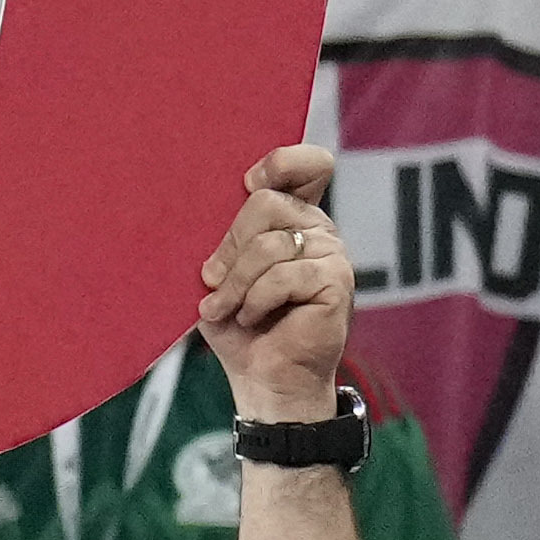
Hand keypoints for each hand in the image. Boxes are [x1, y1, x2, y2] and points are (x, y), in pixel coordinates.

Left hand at [198, 139, 351, 424]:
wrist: (263, 377)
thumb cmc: (239, 325)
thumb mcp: (220, 273)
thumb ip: (221, 236)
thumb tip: (202, 209)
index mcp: (293, 216)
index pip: (307, 164)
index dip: (279, 163)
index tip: (247, 185)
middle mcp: (318, 228)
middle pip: (265, 203)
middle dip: (228, 247)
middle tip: (213, 282)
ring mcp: (333, 253)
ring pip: (269, 245)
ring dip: (235, 284)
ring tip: (225, 310)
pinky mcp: (337, 282)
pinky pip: (283, 276)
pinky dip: (255, 301)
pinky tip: (253, 318)